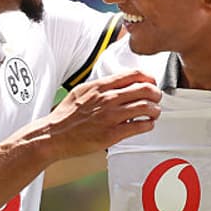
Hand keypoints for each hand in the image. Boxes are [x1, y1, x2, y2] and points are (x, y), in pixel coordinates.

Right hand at [36, 70, 160, 159]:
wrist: (53, 135)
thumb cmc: (66, 115)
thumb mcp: (81, 91)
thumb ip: (101, 86)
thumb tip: (118, 83)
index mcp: (101, 86)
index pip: (134, 75)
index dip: (148, 79)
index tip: (151, 83)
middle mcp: (108, 99)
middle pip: (145, 89)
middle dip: (156, 94)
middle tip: (157, 99)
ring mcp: (111, 116)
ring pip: (146, 107)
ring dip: (155, 110)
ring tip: (154, 113)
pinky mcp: (112, 134)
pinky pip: (139, 126)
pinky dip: (148, 125)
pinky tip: (146, 125)